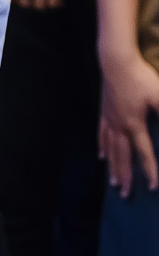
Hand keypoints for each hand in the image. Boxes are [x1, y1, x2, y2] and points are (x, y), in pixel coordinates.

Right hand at [99, 51, 158, 198]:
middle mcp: (120, 126)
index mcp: (135, 124)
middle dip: (125, 177)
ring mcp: (110, 118)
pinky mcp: (104, 110)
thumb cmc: (140, 77)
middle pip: (123, 157)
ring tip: (113, 182)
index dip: (150, 171)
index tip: (153, 188)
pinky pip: (101, 133)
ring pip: (111, 148)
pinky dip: (102, 146)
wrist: (116, 60)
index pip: (144, 153)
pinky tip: (101, 155)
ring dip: (113, 167)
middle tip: (125, 195)